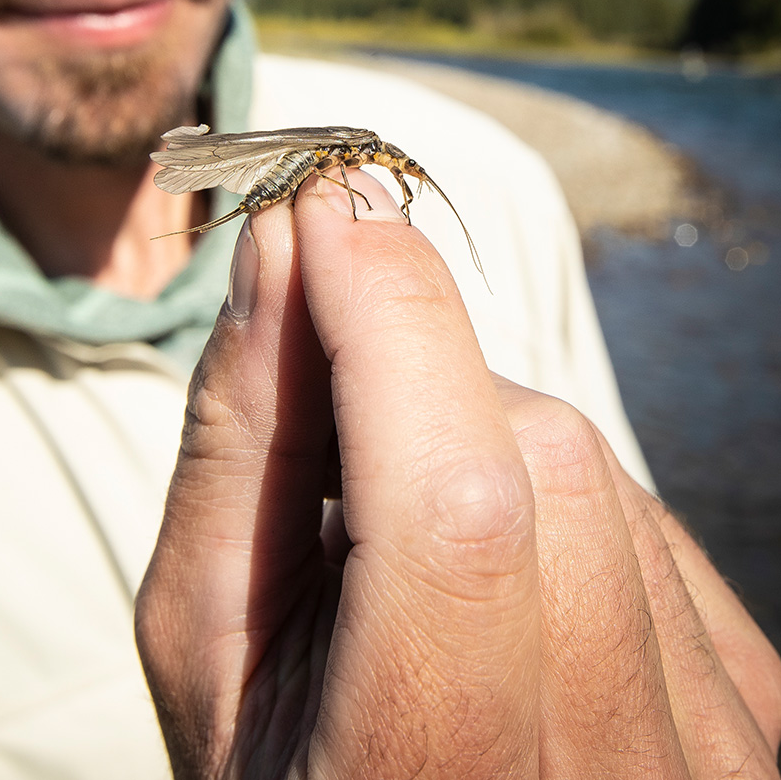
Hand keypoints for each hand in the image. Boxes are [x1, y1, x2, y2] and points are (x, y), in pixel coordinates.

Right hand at [136, 171, 780, 777]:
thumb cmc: (275, 766)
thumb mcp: (205, 633)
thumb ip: (238, 440)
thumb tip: (282, 245)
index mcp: (427, 777)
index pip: (456, 505)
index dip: (392, 321)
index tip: (324, 208)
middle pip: (544, 463)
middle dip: (417, 373)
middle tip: (325, 393)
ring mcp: (715, 764)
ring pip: (606, 477)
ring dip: (484, 436)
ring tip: (402, 521)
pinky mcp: (757, 719)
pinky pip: (656, 526)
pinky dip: (555, 496)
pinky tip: (493, 563)